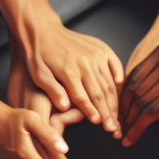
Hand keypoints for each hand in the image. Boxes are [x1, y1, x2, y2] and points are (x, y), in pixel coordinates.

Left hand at [17, 16, 124, 134]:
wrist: (42, 29)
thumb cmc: (38, 55)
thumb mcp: (38, 74)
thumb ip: (52, 90)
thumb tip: (65, 106)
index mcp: (69, 71)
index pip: (84, 98)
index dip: (93, 112)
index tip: (100, 125)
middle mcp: (85, 63)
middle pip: (101, 93)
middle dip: (108, 113)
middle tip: (115, 129)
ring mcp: (95, 54)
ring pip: (110, 83)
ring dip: (115, 102)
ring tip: (118, 117)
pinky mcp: (101, 48)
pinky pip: (115, 65)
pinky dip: (120, 79)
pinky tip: (121, 92)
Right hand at [118, 19, 158, 145]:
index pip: (151, 112)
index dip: (136, 128)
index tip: (128, 140)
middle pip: (139, 100)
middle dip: (127, 119)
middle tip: (121, 132)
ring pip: (134, 85)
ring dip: (124, 104)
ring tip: (120, 117)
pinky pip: (138, 70)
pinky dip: (128, 86)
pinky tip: (125, 97)